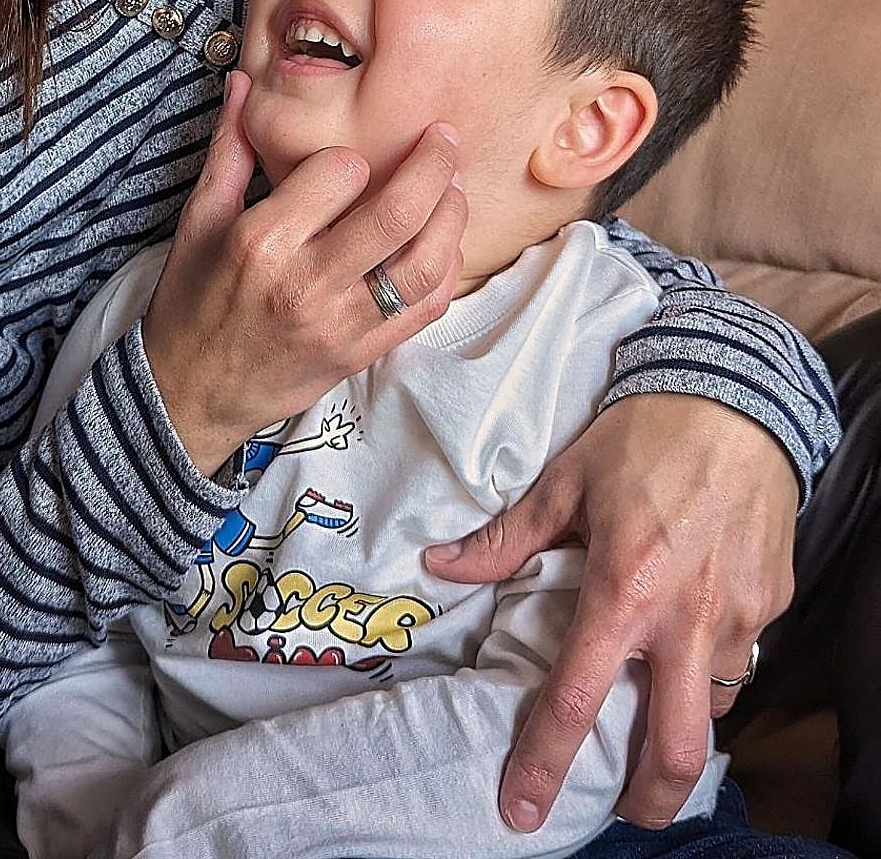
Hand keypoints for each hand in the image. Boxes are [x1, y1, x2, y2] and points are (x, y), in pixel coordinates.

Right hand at [143, 71, 467, 474]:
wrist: (190, 394)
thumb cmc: (192, 303)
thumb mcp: (199, 221)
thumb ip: (230, 150)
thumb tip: (243, 82)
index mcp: (262, 242)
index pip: (338, 173)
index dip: (351, 155)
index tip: (348, 159)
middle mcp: (306, 283)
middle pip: (397, 213)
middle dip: (434, 165)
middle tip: (444, 138)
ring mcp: (340, 324)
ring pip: (424, 264)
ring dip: (452, 217)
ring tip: (454, 187)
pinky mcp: (361, 353)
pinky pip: (425, 309)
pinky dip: (446, 270)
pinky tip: (443, 243)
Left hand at [425, 394, 797, 830]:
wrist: (735, 401)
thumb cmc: (643, 439)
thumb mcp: (564, 482)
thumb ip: (506, 540)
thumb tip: (442, 566)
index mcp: (623, 589)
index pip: (577, 698)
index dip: (544, 761)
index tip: (521, 806)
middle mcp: (686, 618)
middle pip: (675, 748)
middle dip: (647, 799)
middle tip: (622, 810)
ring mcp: (738, 616)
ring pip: (714, 706)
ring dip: (682, 720)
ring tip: (653, 711)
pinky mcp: (771, 603)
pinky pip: (741, 658)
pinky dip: (712, 667)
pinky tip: (689, 643)